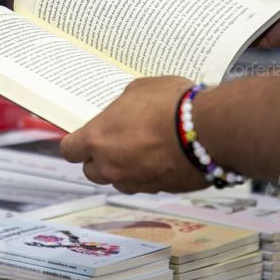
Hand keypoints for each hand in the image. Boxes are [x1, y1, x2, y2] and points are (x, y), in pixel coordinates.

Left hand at [60, 76, 208, 193]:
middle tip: (115, 142)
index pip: (70, 150)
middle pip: (92, 171)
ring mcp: (137, 182)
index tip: (83, 138)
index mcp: (98, 139)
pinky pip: (147, 184)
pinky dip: (151, 173)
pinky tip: (165, 156)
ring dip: (125, 168)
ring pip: (120, 181)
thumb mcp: (139, 89)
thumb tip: (125, 109)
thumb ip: (123, 105)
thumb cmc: (171, 104)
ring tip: (144, 148)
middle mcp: (112, 166)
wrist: (209, 130)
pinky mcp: (161, 190)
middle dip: (100, 159)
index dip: (76, 144)